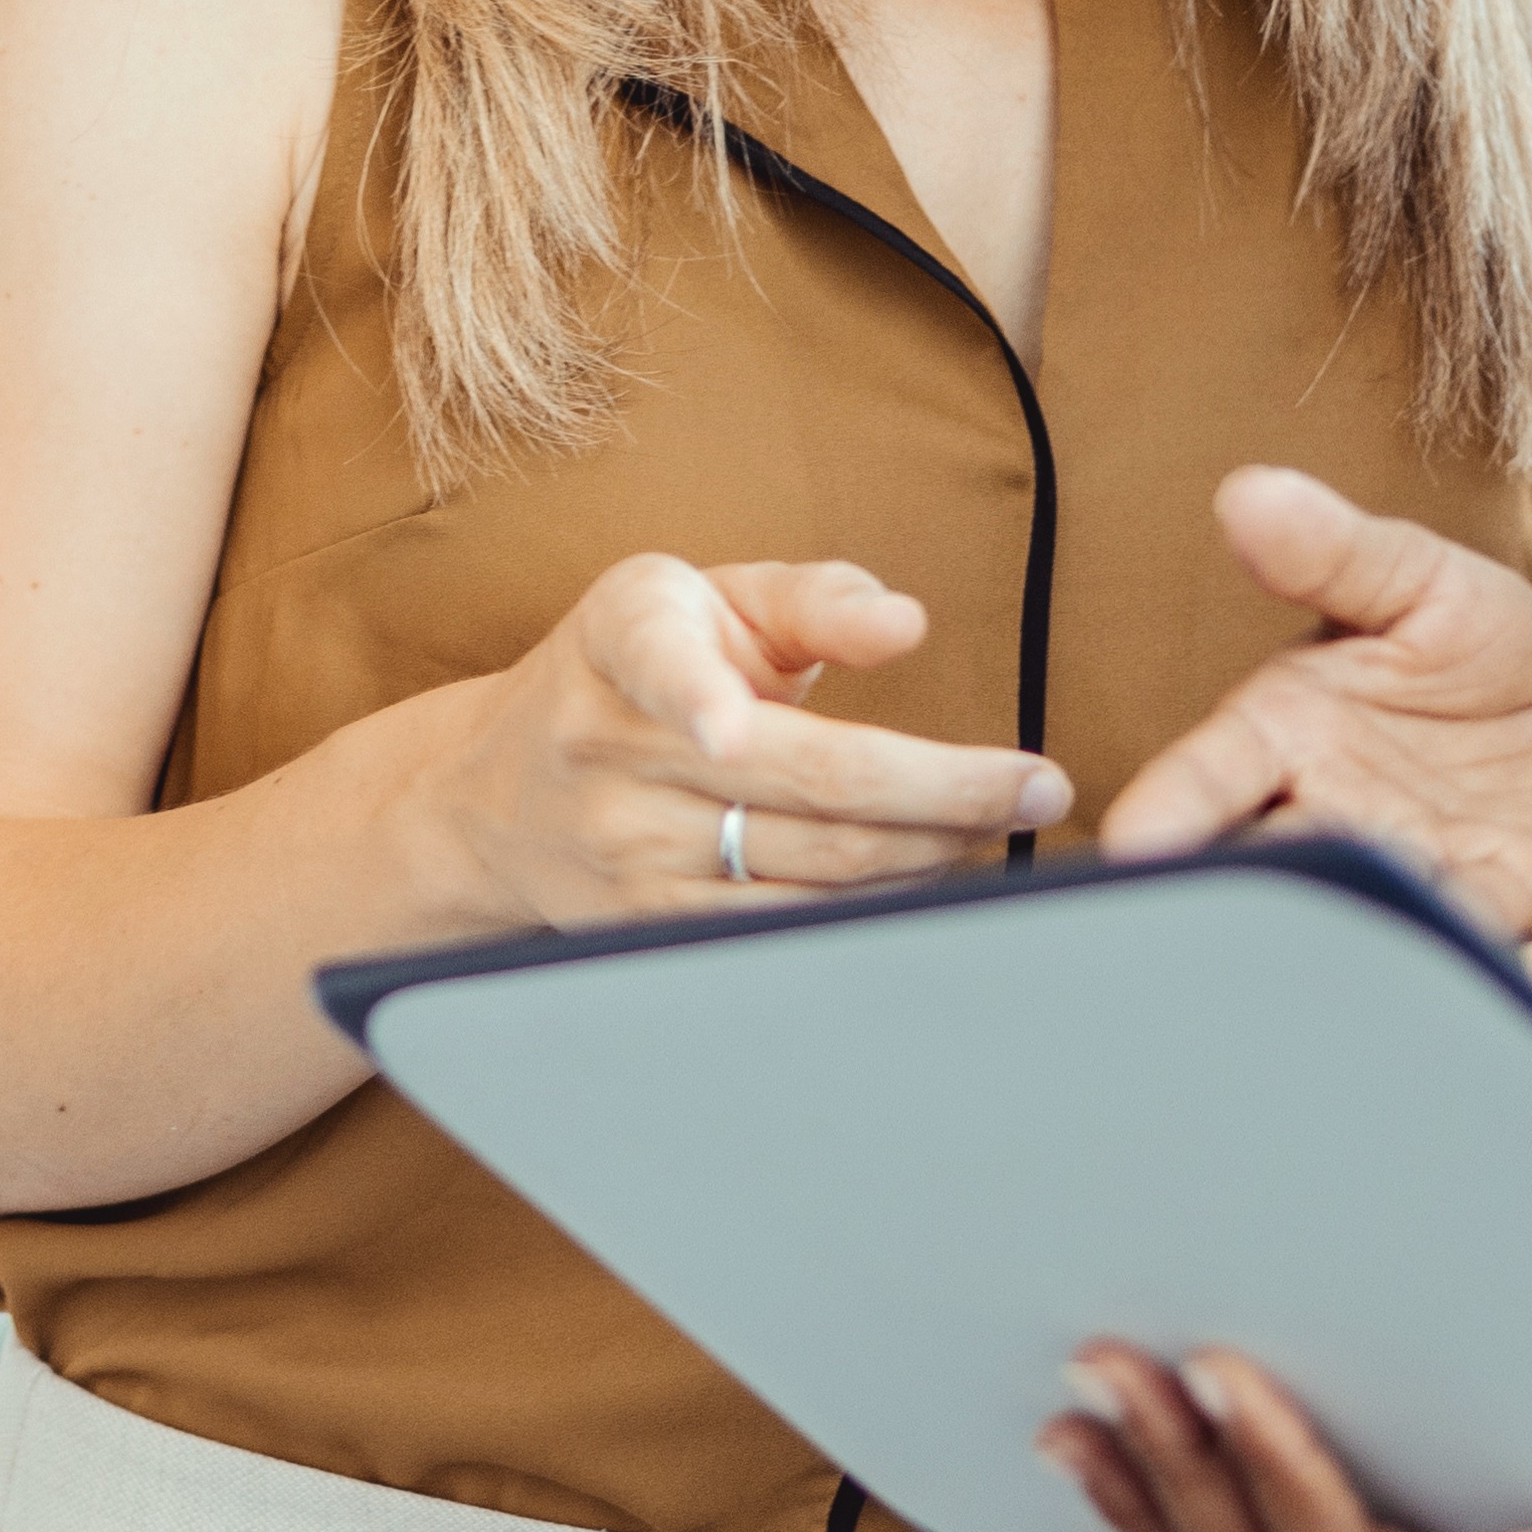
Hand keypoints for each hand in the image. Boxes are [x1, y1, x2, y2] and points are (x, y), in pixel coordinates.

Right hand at [404, 555, 1070, 931]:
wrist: (493, 794)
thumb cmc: (630, 671)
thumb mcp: (703, 599)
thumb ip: (814, 596)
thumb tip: (906, 624)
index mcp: (623, 642)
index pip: (659, 668)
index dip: (697, 700)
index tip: (731, 733)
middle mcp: (613, 753)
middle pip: (809, 790)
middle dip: (945, 794)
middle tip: (1038, 785)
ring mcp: (625, 857)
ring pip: (811, 874)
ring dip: (927, 857)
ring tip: (997, 828)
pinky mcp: (645, 933)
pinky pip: (785, 934)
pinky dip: (871, 911)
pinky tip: (926, 882)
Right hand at [1104, 467, 1531, 944]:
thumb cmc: (1481, 656)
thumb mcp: (1419, 580)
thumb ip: (1335, 552)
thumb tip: (1247, 491)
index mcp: (1287, 732)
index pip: (1209, 774)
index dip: (1169, 807)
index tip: (1135, 840)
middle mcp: (1327, 810)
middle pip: (1258, 857)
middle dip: (1230, 887)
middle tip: (1209, 913)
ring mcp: (1407, 864)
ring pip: (1351, 902)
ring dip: (1330, 917)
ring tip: (1315, 925)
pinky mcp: (1493, 901)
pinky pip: (1465, 921)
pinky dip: (1450, 927)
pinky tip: (1441, 927)